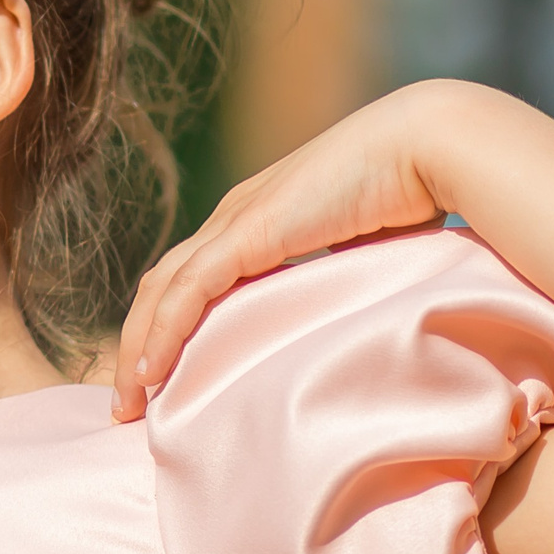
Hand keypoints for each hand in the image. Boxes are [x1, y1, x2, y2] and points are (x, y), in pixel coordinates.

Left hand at [112, 86, 453, 419]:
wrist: (427, 146)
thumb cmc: (412, 197)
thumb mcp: (356, 254)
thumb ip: (333, 285)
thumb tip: (341, 334)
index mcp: (255, 222)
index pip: (188, 281)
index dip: (165, 330)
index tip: (158, 386)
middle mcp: (234, 218)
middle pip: (160, 288)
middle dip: (135, 347)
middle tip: (127, 407)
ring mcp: (236, 220)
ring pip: (162, 292)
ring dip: (138, 350)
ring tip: (128, 405)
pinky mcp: (249, 230)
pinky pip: (189, 290)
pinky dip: (162, 333)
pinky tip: (150, 373)